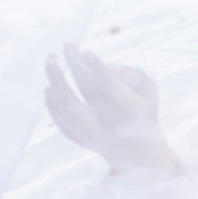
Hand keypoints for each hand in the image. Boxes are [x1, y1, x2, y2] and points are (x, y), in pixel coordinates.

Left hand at [45, 44, 181, 177]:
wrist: (141, 154)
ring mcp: (97, 136)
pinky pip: (64, 124)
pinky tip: (48, 86)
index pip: (112, 88)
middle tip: (67, 45)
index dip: (98, 70)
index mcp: (133, 111)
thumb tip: (106, 68)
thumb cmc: (143, 112)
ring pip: (72, 109)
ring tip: (51, 60)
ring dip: (58, 82)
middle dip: (76, 66)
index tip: (86, 51)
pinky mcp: (84, 142)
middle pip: (89, 93)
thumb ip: (131, 74)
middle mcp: (114, 125)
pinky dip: (54, 106)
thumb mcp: (149, 92)